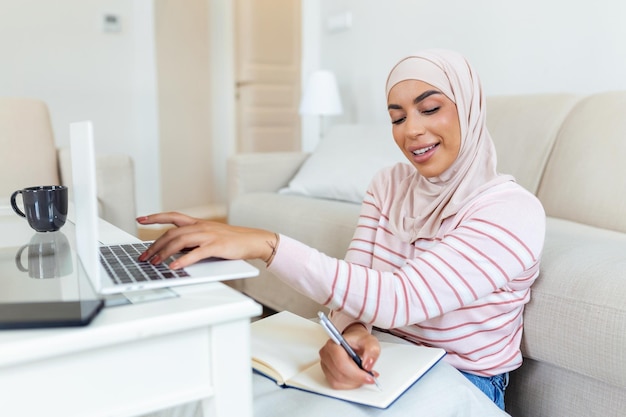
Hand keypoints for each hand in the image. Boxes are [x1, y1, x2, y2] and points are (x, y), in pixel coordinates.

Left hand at [136, 212, 276, 268]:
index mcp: (198, 223)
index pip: (172, 216)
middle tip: (144, 256)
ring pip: (179, 241)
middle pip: (171, 233)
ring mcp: (208, 235)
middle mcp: (201, 226)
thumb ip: (193, 240)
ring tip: (154, 263)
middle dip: (155, 245)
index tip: (140, 218)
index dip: (155, 217)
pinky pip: (195, 253)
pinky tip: (174, 267)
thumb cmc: (231, 240)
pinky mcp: (216, 246)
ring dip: (164, 253)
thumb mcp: (209, 236)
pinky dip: (182, 261)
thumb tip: (174, 249)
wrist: (253, 240)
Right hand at [319, 323, 380, 388]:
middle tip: (370, 377)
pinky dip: (349, 384)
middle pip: (340, 374)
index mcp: (334, 343)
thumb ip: (372, 351)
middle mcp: (326, 354)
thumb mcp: (370, 342)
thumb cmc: (359, 340)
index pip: (342, 363)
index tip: (369, 377)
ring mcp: (325, 364)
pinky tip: (356, 378)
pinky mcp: (327, 372)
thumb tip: (368, 364)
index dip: (356, 373)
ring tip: (364, 376)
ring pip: (338, 382)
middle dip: (357, 379)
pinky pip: (336, 384)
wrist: (354, 342)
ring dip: (353, 382)